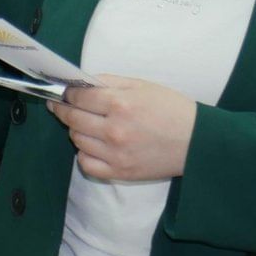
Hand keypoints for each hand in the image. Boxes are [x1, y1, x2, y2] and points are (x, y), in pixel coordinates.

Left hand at [47, 75, 197, 179]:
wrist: (197, 142)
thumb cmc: (171, 109)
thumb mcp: (142, 86)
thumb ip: (110, 82)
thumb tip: (81, 82)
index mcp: (120, 104)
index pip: (78, 97)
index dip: (66, 92)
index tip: (63, 91)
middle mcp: (114, 130)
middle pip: (73, 118)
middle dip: (62, 109)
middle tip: (59, 104)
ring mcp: (115, 154)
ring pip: (77, 140)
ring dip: (76, 130)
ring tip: (84, 123)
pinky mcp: (119, 172)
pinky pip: (87, 164)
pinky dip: (84, 154)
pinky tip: (93, 145)